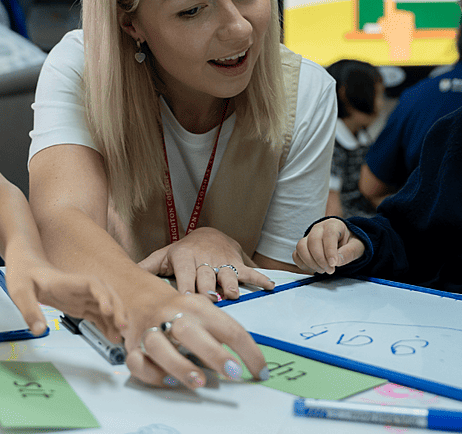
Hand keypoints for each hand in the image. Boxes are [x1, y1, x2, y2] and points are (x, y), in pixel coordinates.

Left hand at [5, 258, 125, 340]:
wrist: (27, 272)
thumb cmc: (26, 277)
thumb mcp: (22, 293)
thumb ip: (30, 311)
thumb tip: (39, 330)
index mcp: (72, 281)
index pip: (95, 285)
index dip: (104, 297)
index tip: (108, 310)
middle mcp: (83, 288)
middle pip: (108, 295)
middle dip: (118, 309)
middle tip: (123, 326)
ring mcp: (84, 297)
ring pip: (106, 307)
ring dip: (115, 320)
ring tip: (119, 338)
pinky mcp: (81, 306)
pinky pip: (98, 315)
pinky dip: (106, 325)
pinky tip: (110, 336)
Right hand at [124, 286, 267, 388]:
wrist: (139, 295)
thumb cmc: (179, 309)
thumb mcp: (203, 310)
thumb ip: (220, 331)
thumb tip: (244, 357)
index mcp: (198, 306)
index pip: (228, 326)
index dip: (247, 349)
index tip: (260, 370)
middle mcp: (173, 315)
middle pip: (191, 331)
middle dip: (214, 353)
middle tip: (235, 372)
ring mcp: (151, 330)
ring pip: (160, 347)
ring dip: (180, 365)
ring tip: (199, 383)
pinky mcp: (134, 346)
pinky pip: (138, 362)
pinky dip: (152, 374)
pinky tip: (167, 381)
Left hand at [138, 227, 273, 299]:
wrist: (207, 233)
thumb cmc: (181, 252)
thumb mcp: (162, 257)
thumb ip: (144, 269)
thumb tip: (118, 281)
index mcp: (184, 258)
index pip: (184, 273)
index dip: (185, 286)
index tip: (185, 300)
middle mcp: (204, 259)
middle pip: (206, 276)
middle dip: (208, 288)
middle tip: (210, 301)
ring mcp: (223, 261)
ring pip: (227, 273)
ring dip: (230, 284)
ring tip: (232, 295)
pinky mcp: (237, 262)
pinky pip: (249, 271)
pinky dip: (260, 278)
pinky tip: (270, 286)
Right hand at [292, 218, 364, 273]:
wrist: (344, 242)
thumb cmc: (350, 243)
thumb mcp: (357, 246)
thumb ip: (349, 253)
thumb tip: (336, 262)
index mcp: (334, 224)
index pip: (329, 235)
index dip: (330, 251)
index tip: (334, 264)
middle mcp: (319, 228)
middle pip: (313, 241)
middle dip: (320, 259)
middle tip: (330, 270)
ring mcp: (309, 236)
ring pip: (301, 247)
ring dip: (310, 262)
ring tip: (322, 270)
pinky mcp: (303, 246)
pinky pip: (296, 254)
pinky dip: (302, 264)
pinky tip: (315, 268)